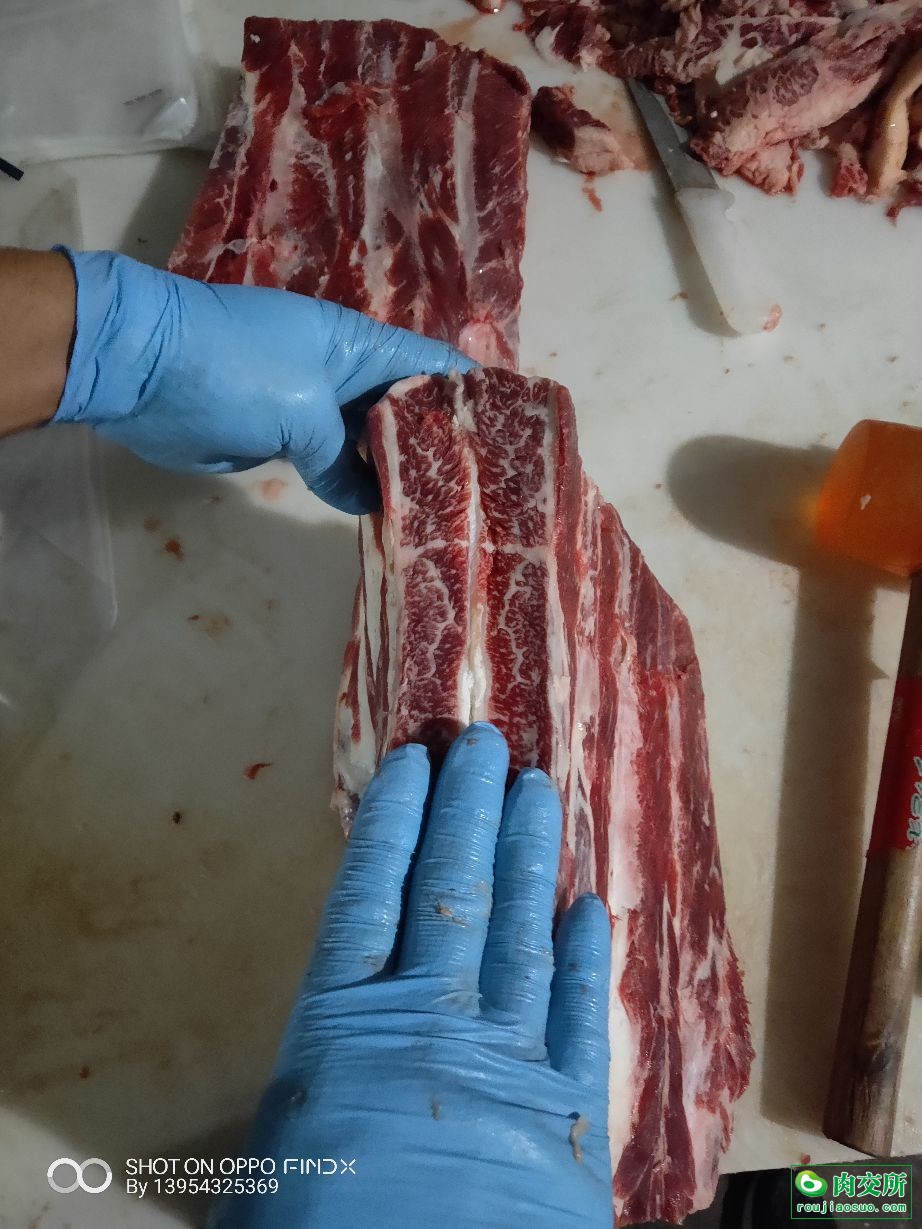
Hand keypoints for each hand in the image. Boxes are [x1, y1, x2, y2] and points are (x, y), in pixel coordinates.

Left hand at [52, 249, 472, 512]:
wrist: (142, 370)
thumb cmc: (232, 369)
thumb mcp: (302, 410)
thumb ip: (344, 458)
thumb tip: (370, 501)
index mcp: (359, 346)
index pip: (433, 367)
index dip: (472, 398)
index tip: (509, 438)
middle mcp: (345, 374)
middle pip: (406, 410)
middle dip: (440, 447)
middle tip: (481, 496)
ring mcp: (314, 406)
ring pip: (370, 442)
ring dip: (398, 474)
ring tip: (444, 514)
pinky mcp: (285, 437)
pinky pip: (334, 464)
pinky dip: (356, 488)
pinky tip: (383, 516)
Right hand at [213, 723, 612, 1228]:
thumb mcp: (264, 1180)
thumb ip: (293, 1096)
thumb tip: (302, 1049)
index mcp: (339, 1033)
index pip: (367, 899)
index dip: (392, 825)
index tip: (412, 765)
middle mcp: (429, 1027)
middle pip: (450, 893)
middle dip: (467, 813)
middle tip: (485, 741)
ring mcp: (508, 1065)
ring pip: (518, 935)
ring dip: (528, 859)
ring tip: (537, 791)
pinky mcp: (570, 1117)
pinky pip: (580, 1019)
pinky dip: (584, 962)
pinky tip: (589, 910)